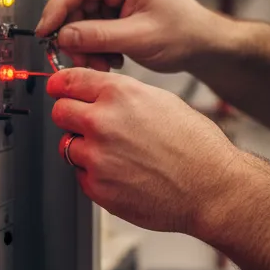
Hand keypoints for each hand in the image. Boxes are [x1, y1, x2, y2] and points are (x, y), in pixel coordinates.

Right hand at [36, 0, 218, 73]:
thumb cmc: (185, 33)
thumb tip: (64, 35)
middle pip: (76, 4)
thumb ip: (98, 36)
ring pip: (81, 21)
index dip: (57, 8)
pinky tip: (110, 59)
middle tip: (78, 58)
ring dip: (85, 46)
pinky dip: (95, 48)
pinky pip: (92, 30)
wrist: (203, 46)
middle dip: (74, 35)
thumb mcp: (139, 37)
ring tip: (101, 64)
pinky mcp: (116, 15)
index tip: (46, 31)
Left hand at [48, 67, 246, 233]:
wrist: (210, 188)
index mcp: (119, 95)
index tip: (59, 89)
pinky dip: (95, 175)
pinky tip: (123, 173)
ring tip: (117, 154)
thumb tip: (99, 94)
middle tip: (89, 124)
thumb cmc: (196, 146)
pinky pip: (81, 175)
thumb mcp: (161, 101)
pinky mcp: (97, 187)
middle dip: (71, 116)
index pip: (68, 81)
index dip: (62, 85)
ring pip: (67, 145)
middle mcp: (102, 122)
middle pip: (59, 111)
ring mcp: (97, 157)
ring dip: (84, 148)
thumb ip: (123, 95)